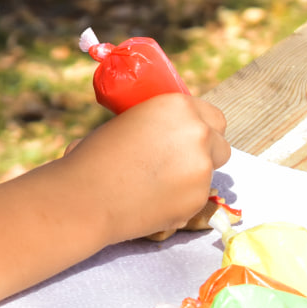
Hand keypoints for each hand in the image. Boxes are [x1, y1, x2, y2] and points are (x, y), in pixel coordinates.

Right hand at [62, 93, 230, 241]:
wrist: (85, 197)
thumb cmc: (94, 157)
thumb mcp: (126, 123)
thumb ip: (156, 125)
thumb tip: (165, 134)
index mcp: (177, 106)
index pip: (212, 116)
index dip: (200, 128)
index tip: (188, 138)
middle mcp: (197, 133)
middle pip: (220, 143)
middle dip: (206, 152)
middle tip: (180, 162)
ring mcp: (201, 169)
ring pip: (210, 173)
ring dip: (192, 177)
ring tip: (156, 185)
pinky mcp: (198, 200)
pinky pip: (197, 197)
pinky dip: (182, 200)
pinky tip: (153, 201)